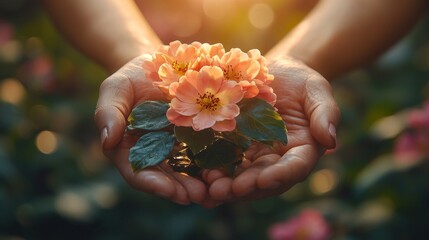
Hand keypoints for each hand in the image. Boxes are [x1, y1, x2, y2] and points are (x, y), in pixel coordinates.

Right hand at [94, 55, 217, 206]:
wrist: (159, 64)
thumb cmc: (132, 78)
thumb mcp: (116, 89)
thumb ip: (108, 113)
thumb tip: (107, 140)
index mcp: (130, 151)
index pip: (138, 174)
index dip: (154, 184)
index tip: (170, 191)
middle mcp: (155, 155)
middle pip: (167, 178)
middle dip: (184, 189)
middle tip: (202, 196)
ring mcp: (178, 148)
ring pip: (189, 171)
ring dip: (203, 183)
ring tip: (218, 189)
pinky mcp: (197, 137)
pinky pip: (207, 153)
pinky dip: (216, 163)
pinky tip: (230, 168)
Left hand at [202, 57, 339, 200]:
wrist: (275, 74)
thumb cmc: (301, 81)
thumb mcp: (316, 91)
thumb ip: (325, 114)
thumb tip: (330, 141)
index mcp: (302, 151)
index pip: (294, 168)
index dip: (280, 176)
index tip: (263, 179)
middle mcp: (277, 160)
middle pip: (263, 180)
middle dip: (244, 187)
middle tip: (224, 191)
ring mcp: (255, 156)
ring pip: (241, 177)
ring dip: (225, 185)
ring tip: (208, 186)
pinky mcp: (236, 148)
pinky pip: (224, 162)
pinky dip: (212, 170)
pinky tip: (197, 173)